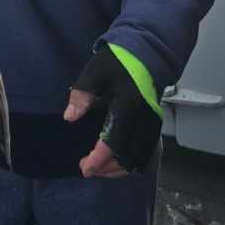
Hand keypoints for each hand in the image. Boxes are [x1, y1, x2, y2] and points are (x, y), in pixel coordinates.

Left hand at [64, 44, 161, 176]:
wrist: (146, 55)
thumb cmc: (118, 61)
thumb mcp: (96, 70)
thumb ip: (83, 93)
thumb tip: (69, 117)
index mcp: (130, 103)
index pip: (114, 139)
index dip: (99, 157)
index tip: (85, 167)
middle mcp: (146, 117)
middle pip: (128, 155)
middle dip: (106, 167)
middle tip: (86, 168)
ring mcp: (153, 123)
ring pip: (139, 158)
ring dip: (118, 168)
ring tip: (99, 169)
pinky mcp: (155, 125)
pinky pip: (146, 152)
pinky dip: (131, 162)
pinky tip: (116, 164)